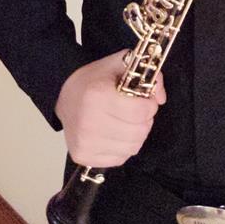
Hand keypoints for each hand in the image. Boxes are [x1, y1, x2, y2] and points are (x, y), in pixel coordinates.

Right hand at [54, 50, 165, 167]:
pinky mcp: (82, 156)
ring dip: (136, 135)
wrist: (64, 97)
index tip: (144, 100)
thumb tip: (160, 98)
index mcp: (98, 95)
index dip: (149, 105)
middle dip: (145, 121)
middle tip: (135, 112)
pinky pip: (120, 159)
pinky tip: (115, 134)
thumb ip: (148, 74)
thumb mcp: (121, 64)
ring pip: (132, 148)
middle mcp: (90, 121)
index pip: (142, 111)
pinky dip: (123, 148)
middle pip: (139, 132)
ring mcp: (85, 142)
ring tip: (126, 123)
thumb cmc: (95, 80)